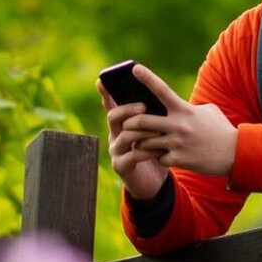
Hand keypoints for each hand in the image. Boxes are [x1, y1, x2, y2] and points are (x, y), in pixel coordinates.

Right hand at [100, 74, 169, 200]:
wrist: (154, 181)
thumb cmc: (156, 149)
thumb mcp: (156, 129)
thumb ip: (154, 114)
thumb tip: (160, 94)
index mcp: (122, 123)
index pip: (111, 104)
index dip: (106, 92)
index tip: (102, 80)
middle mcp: (115, 134)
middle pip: (114, 116)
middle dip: (128, 110)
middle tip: (144, 106)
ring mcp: (116, 151)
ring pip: (125, 136)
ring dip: (143, 131)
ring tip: (159, 131)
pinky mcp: (121, 166)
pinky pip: (132, 156)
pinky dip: (147, 151)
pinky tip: (159, 150)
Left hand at [122, 64, 237, 177]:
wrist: (236, 154)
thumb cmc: (221, 129)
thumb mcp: (208, 111)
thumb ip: (188, 108)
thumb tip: (173, 106)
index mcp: (184, 110)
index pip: (162, 90)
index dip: (147, 78)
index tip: (134, 68)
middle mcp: (178, 125)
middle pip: (142, 121)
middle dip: (130, 122)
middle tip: (126, 124)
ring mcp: (177, 143)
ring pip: (145, 142)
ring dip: (140, 142)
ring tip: (141, 142)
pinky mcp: (178, 159)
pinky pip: (158, 158)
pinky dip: (158, 157)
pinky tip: (165, 157)